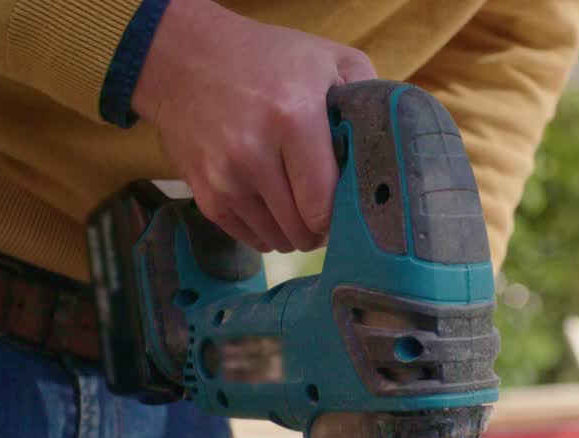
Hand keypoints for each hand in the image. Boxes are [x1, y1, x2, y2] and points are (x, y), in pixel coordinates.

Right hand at [133, 0, 375, 253]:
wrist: (181, 57)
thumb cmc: (263, 57)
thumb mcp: (325, 57)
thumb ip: (368, 93)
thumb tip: (396, 138)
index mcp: (293, 117)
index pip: (325, 203)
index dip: (343, 215)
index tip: (351, 206)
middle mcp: (254, 153)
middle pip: (302, 229)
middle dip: (322, 228)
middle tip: (328, 210)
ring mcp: (224, 178)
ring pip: (275, 239)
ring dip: (294, 232)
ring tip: (300, 207)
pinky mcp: (204, 194)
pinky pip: (247, 237)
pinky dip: (266, 232)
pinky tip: (274, 209)